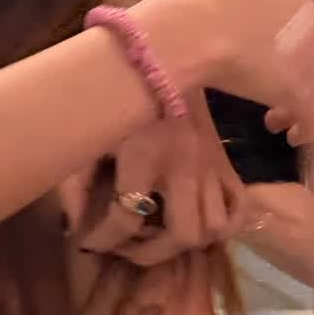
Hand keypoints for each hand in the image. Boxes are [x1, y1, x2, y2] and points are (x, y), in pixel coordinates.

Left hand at [61, 96, 247, 266]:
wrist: (165, 62)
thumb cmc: (118, 99)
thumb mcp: (89, 137)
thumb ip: (76, 184)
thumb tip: (74, 226)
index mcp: (144, 156)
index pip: (127, 217)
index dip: (104, 240)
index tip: (89, 243)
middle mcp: (184, 166)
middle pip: (183, 234)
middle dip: (151, 252)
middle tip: (128, 247)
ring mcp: (211, 166)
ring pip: (214, 227)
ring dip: (185, 242)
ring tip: (159, 235)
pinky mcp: (227, 163)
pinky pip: (239, 208)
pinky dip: (222, 227)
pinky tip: (197, 225)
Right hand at [138, 0, 313, 142]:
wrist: (193, 31)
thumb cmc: (196, 10)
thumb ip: (250, 6)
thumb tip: (238, 20)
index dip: (300, 49)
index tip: (279, 64)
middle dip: (307, 79)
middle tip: (278, 96)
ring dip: (307, 106)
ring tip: (278, 121)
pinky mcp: (306, 90)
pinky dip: (308, 129)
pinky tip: (291, 136)